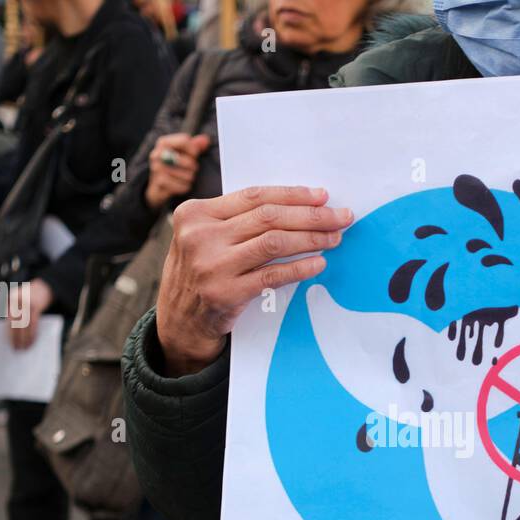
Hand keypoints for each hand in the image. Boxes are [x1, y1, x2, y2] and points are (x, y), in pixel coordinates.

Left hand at [8, 278, 52, 349]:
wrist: (46, 285)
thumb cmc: (31, 297)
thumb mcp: (20, 301)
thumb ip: (15, 312)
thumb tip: (12, 332)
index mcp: (10, 300)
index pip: (7, 319)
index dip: (8, 331)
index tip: (8, 342)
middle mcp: (16, 301)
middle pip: (14, 322)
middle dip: (15, 336)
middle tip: (16, 348)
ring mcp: (26, 303)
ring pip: (23, 324)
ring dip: (24, 338)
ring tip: (25, 347)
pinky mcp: (36, 306)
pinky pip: (33, 323)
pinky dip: (32, 333)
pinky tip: (32, 340)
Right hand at [145, 133, 210, 209]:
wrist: (158, 184)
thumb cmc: (174, 164)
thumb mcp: (184, 152)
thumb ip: (195, 145)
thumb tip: (205, 140)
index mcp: (163, 142)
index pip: (185, 141)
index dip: (194, 150)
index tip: (194, 155)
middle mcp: (157, 154)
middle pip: (188, 161)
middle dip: (193, 167)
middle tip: (190, 169)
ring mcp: (157, 168)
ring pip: (186, 175)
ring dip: (189, 178)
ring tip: (185, 177)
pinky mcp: (159, 182)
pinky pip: (182, 186)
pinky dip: (185, 187)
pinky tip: (181, 185)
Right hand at [155, 185, 350, 376]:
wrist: (179, 323)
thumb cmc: (201, 274)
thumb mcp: (204, 238)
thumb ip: (235, 220)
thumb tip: (297, 206)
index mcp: (195, 213)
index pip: (254, 196)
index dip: (293, 195)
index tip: (322, 197)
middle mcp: (201, 236)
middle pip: (268, 216)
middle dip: (311, 215)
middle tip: (341, 217)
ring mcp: (212, 265)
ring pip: (274, 242)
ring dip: (311, 239)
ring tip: (334, 239)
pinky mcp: (226, 293)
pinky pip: (273, 275)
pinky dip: (300, 267)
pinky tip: (319, 263)